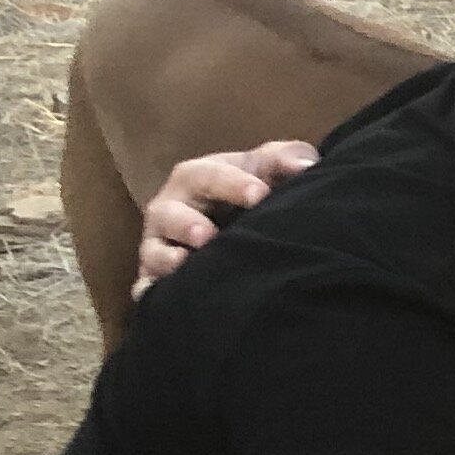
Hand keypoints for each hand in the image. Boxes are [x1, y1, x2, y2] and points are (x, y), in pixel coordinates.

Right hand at [133, 139, 316, 298]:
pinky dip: (152, 291)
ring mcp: (161, 244)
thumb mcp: (269, 169)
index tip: (261, 195)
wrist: (241, 229)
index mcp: (198, 177)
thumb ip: (288, 159)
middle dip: (187, 223)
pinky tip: (164, 295)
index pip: (210, 175)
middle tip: (209, 234)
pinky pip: (148, 286)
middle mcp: (172, 209)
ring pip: (154, 250)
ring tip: (184, 263)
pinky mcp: (157, 278)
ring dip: (167, 258)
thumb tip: (307, 167)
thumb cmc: (253, 190)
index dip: (233, 184)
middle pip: (171, 212)